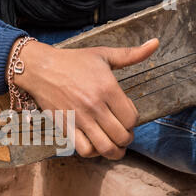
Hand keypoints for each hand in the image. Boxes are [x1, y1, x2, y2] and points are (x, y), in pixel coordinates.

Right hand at [9, 37, 158, 159]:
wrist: (41, 68)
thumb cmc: (72, 61)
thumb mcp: (103, 54)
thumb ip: (131, 54)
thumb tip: (155, 43)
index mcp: (108, 88)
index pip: (132, 118)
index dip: (134, 122)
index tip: (128, 120)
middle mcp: (95, 106)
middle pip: (122, 136)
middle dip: (127, 139)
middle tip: (123, 135)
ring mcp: (80, 118)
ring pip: (105, 147)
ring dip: (113, 152)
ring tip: (114, 147)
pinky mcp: (66, 126)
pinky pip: (83, 149)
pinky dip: (92, 152)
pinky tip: (94, 146)